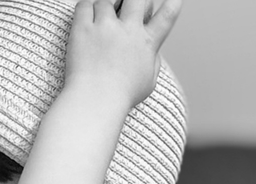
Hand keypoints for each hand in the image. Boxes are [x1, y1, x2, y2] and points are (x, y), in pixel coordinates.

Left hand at [64, 0, 181, 112]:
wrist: (95, 101)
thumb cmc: (120, 98)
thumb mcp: (148, 83)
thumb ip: (152, 62)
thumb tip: (151, 52)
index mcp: (147, 43)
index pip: (167, 16)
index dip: (173, 3)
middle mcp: (128, 31)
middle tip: (126, 7)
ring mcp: (105, 28)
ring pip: (106, 0)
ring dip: (105, 5)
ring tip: (103, 16)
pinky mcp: (83, 30)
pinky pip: (84, 5)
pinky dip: (86, 6)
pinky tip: (87, 15)